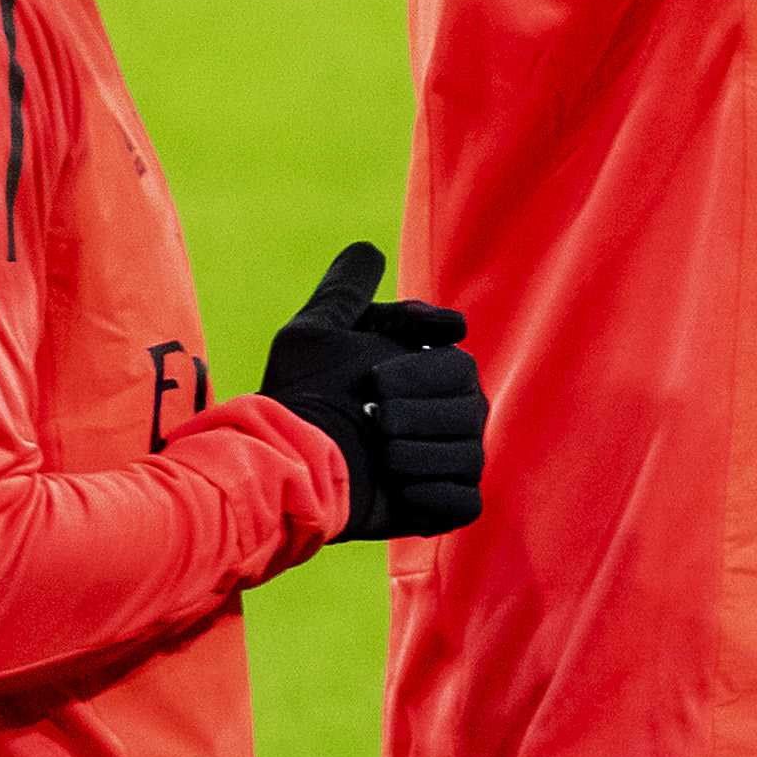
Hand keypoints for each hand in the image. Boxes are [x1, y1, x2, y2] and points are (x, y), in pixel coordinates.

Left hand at [258, 241, 487, 540]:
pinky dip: (432, 494)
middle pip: (471, 408)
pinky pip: (464, 501)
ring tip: (379, 452)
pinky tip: (397, 486)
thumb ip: (346, 288)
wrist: (286, 463)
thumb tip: (369, 248)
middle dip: (417, 411)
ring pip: (468, 454)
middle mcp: (446, 420)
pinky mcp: (440, 508)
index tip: (374, 376)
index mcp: (428, 377)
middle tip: (373, 415)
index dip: (420, 368)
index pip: (457, 362)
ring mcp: (445, 465)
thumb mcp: (317, 330)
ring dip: (418, 452)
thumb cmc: (301, 394)